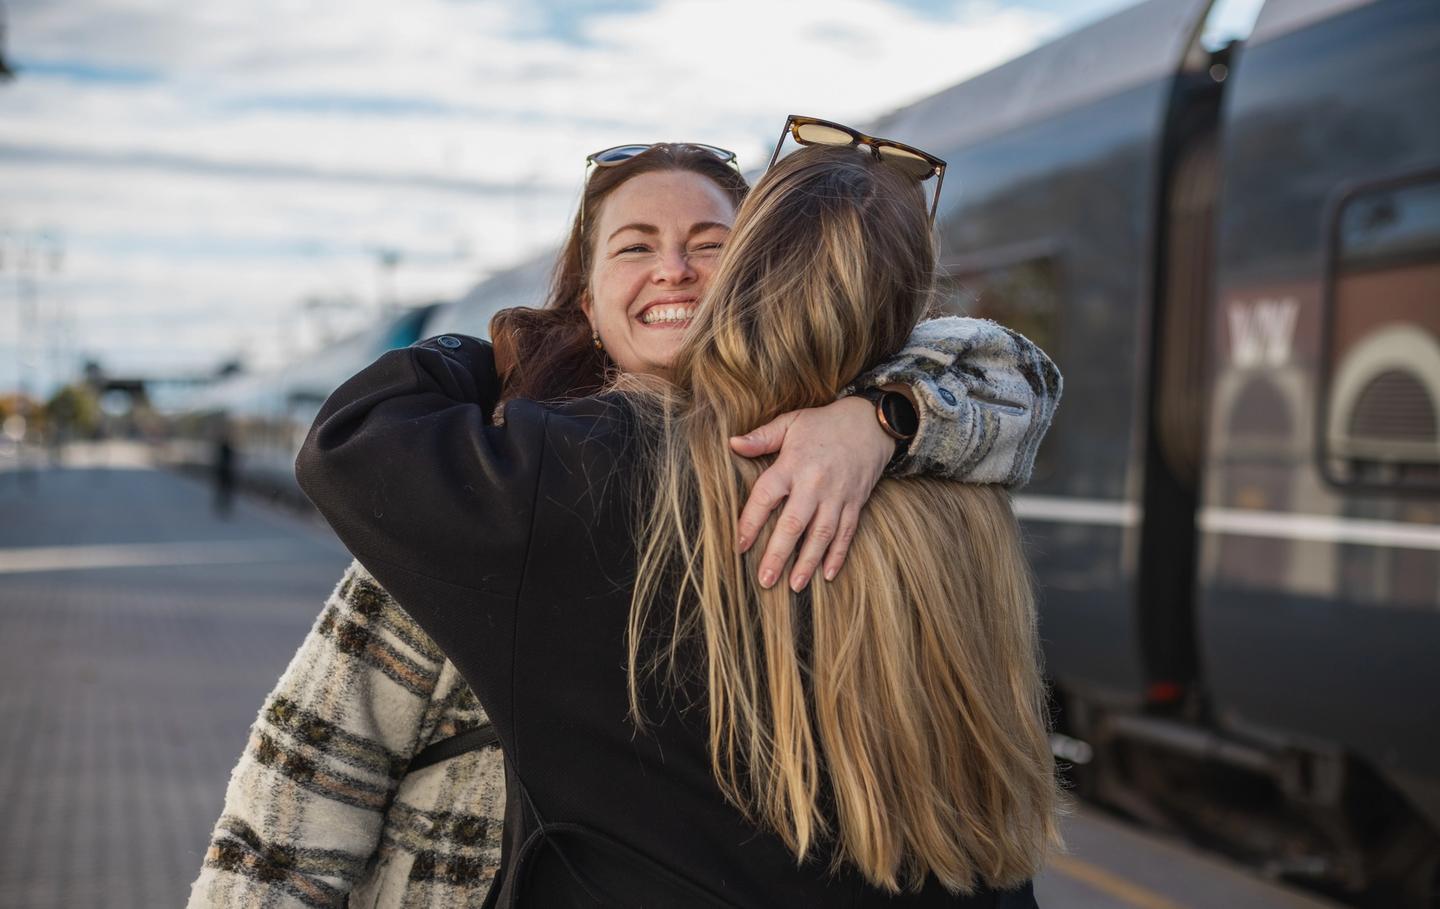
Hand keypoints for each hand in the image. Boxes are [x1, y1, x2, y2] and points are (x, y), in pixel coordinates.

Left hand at [729, 396, 895, 591]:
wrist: (871, 423)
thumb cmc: (823, 424)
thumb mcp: (790, 423)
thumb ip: (761, 437)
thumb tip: (731, 444)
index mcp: (792, 464)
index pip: (766, 496)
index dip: (750, 522)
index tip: (738, 546)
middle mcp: (814, 484)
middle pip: (794, 524)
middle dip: (778, 554)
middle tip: (765, 580)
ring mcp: (838, 496)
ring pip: (821, 534)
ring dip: (808, 562)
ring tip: (795, 585)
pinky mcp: (856, 503)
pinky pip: (847, 533)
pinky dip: (838, 555)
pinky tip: (828, 575)